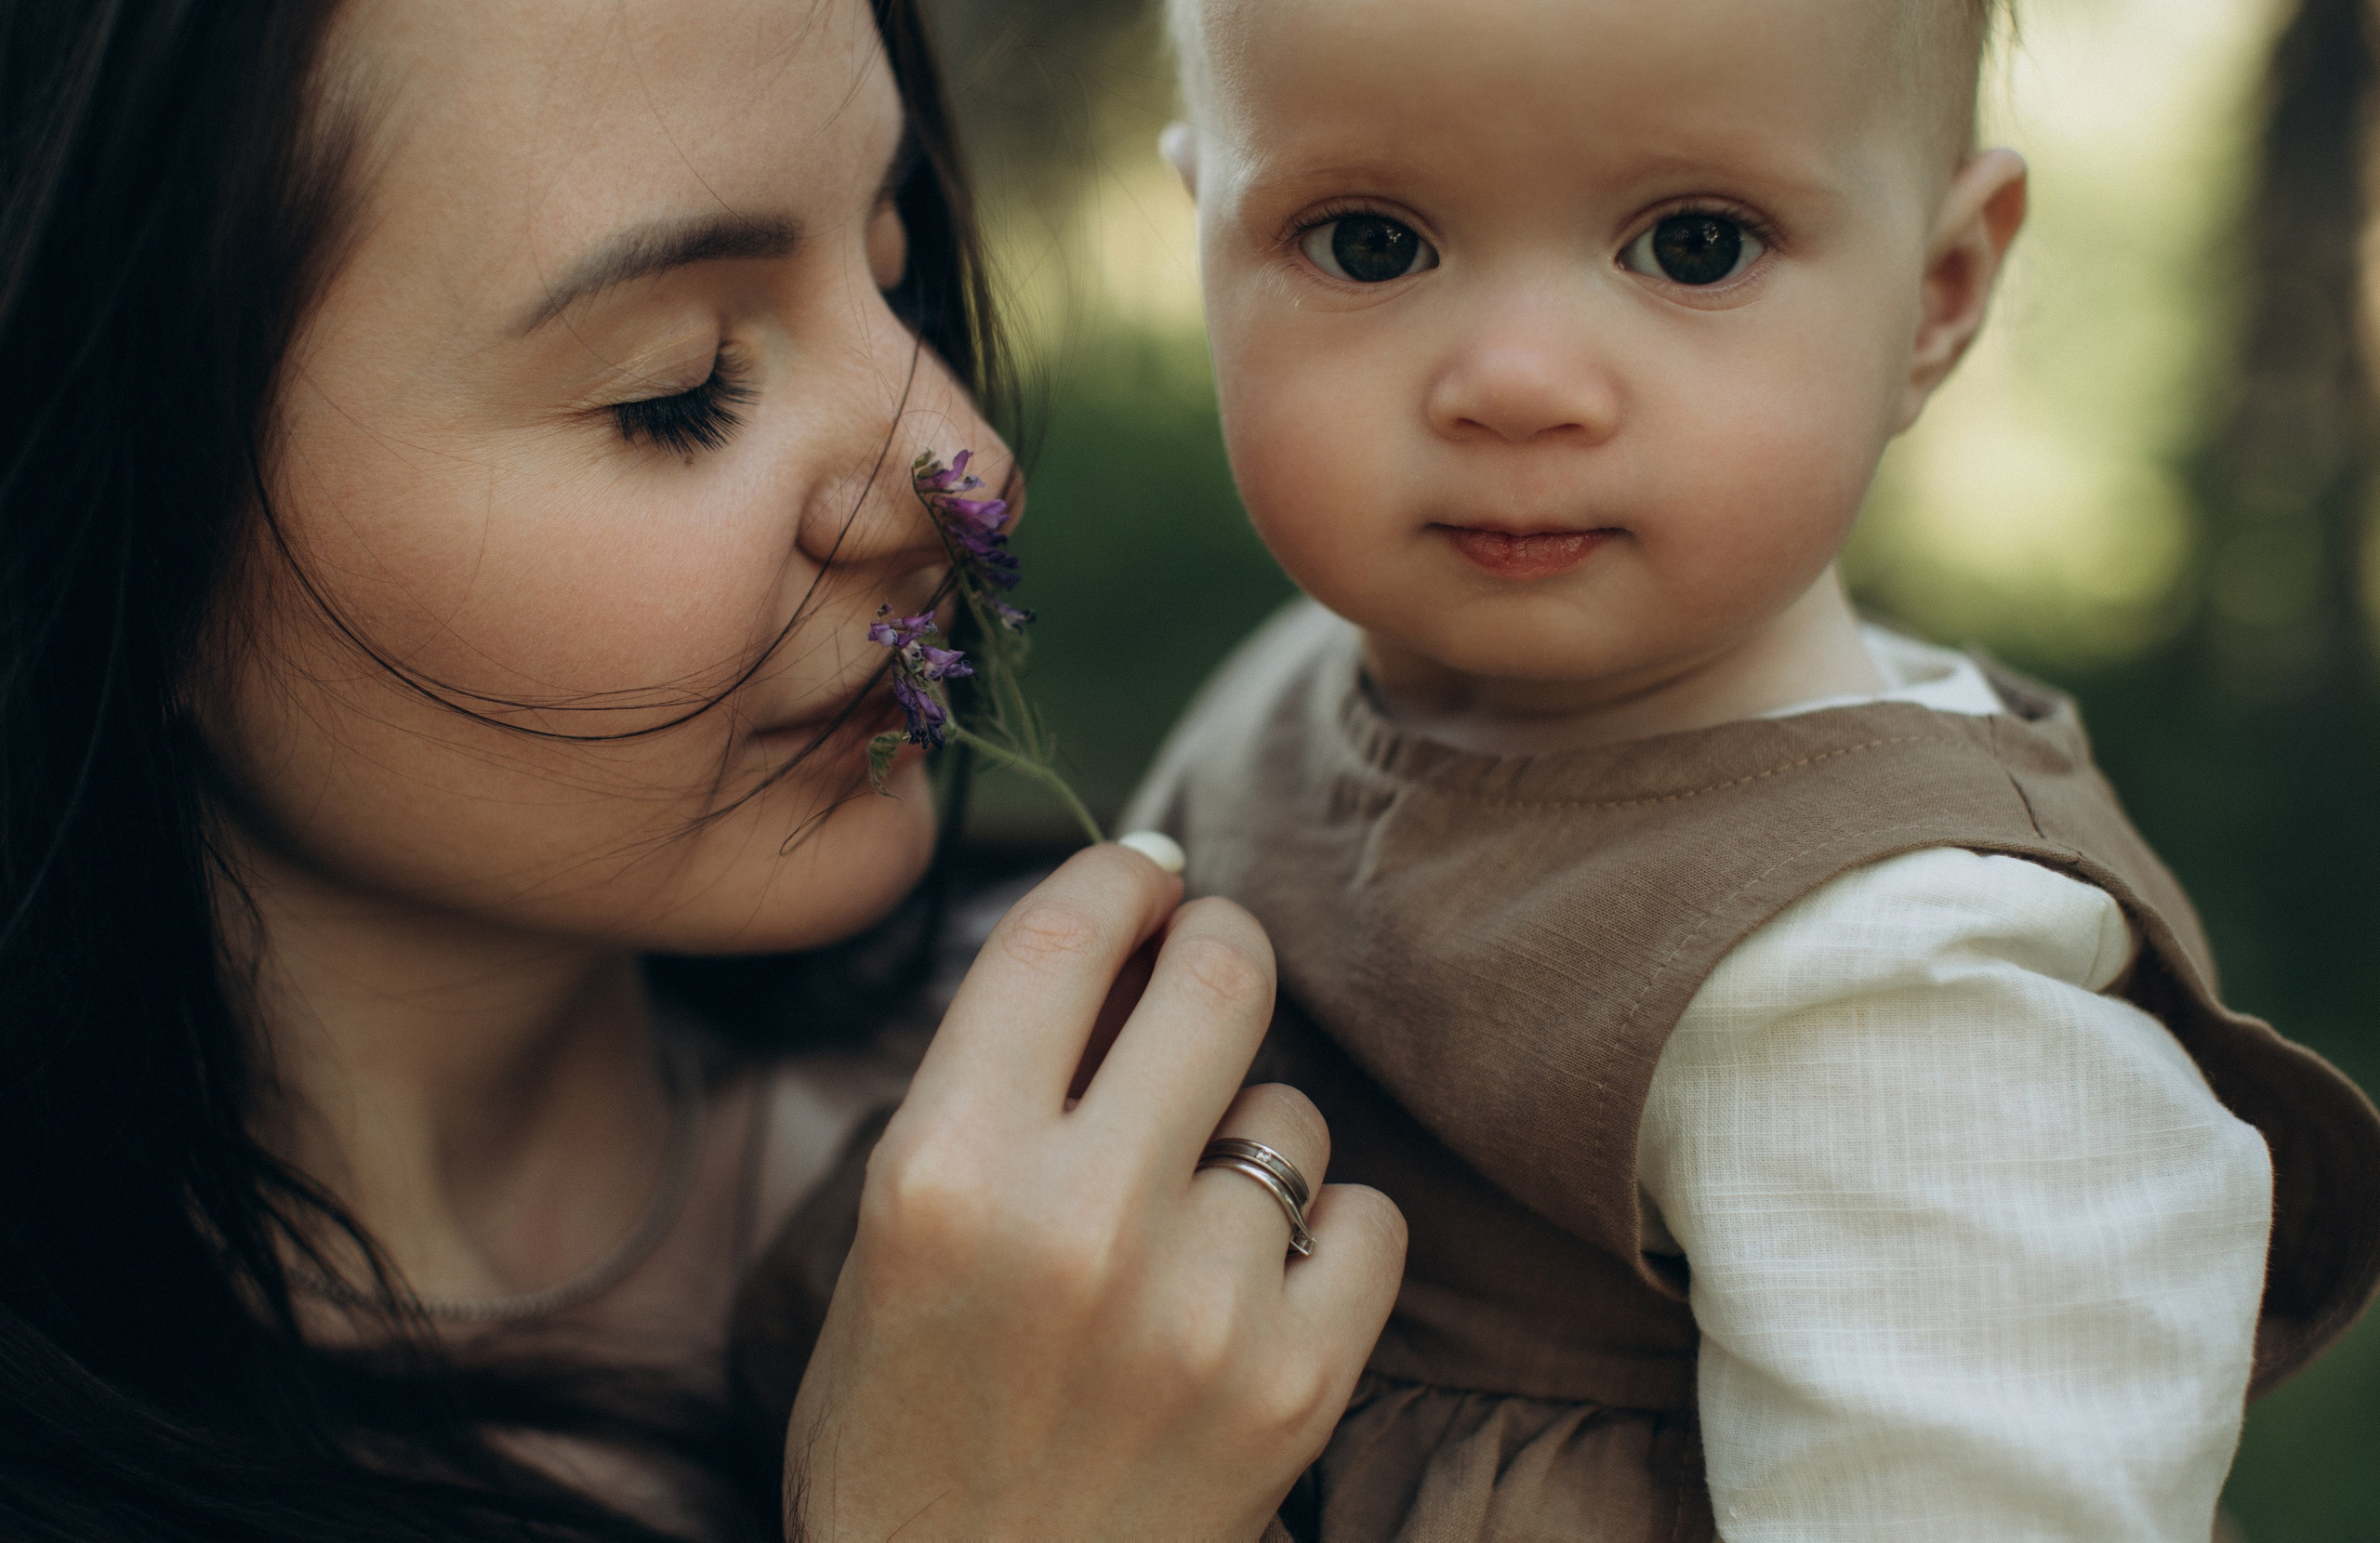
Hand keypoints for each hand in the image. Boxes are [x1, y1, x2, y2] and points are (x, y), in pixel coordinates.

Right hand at [785, 841, 1405, 1539]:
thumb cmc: (905, 1424)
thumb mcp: (896, 1238)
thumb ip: (995, 1088)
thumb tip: (1124, 943)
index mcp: (945, 1172)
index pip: (1061, 940)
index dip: (1118, 875)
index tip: (1145, 873)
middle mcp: (1077, 1223)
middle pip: (1218, 977)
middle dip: (1217, 943)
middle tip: (1208, 958)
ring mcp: (1202, 1309)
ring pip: (1292, 1115)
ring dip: (1252, 1133)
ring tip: (1190, 1215)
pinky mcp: (1297, 1386)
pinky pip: (1366, 1219)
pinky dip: (1323, 1236)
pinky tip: (1256, 1284)